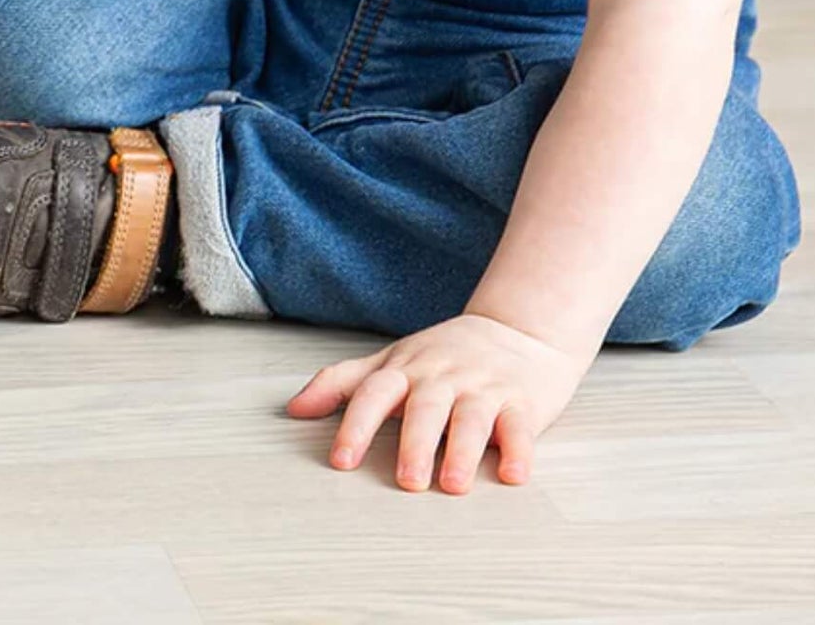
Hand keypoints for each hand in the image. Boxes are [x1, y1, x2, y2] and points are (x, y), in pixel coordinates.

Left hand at [286, 312, 589, 493]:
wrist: (516, 330)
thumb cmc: (443, 355)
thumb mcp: (391, 361)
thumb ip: (343, 383)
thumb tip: (293, 409)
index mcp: (407, 369)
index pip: (375, 393)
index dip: (356, 425)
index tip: (341, 460)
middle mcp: (442, 377)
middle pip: (426, 408)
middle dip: (415, 444)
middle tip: (407, 480)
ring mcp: (483, 388)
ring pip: (472, 418)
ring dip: (463, 451)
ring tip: (453, 484)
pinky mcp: (521, 402)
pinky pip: (520, 426)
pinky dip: (519, 450)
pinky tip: (514, 474)